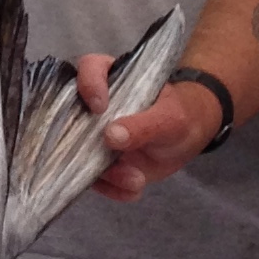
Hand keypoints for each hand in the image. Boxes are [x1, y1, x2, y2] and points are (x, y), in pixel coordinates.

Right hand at [88, 61, 225, 201]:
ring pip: (82, 155)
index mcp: (112, 80)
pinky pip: (96, 179)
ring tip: (136, 180)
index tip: (99, 107)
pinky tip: (133, 190)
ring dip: (108, 174)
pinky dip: (113, 188)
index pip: (89, 68)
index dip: (88, 84)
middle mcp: (93, 107)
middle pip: (71, 118)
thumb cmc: (179, 114)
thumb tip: (111, 136)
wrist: (186, 140)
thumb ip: (143, 125)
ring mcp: (93, 136)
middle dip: (88, 146)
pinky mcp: (98, 162)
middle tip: (113, 161)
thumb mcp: (169, 118)